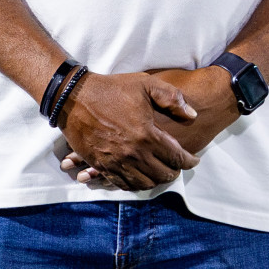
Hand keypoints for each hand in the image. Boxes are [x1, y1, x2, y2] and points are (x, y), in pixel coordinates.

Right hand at [55, 71, 199, 191]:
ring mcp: (116, 162)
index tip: (194, 160)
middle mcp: (133, 153)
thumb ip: (172, 98)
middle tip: (177, 166)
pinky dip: (136, 184)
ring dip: (157, 180)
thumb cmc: (111, 89)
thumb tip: (192, 114)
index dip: (189, 161)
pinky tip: (141, 177)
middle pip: (162, 174)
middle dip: (174, 171)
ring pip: (145, 183)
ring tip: (161, 172)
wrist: (74, 98)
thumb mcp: (145, 83)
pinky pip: (123, 184)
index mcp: (147, 134)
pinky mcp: (102, 166)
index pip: (176, 157)